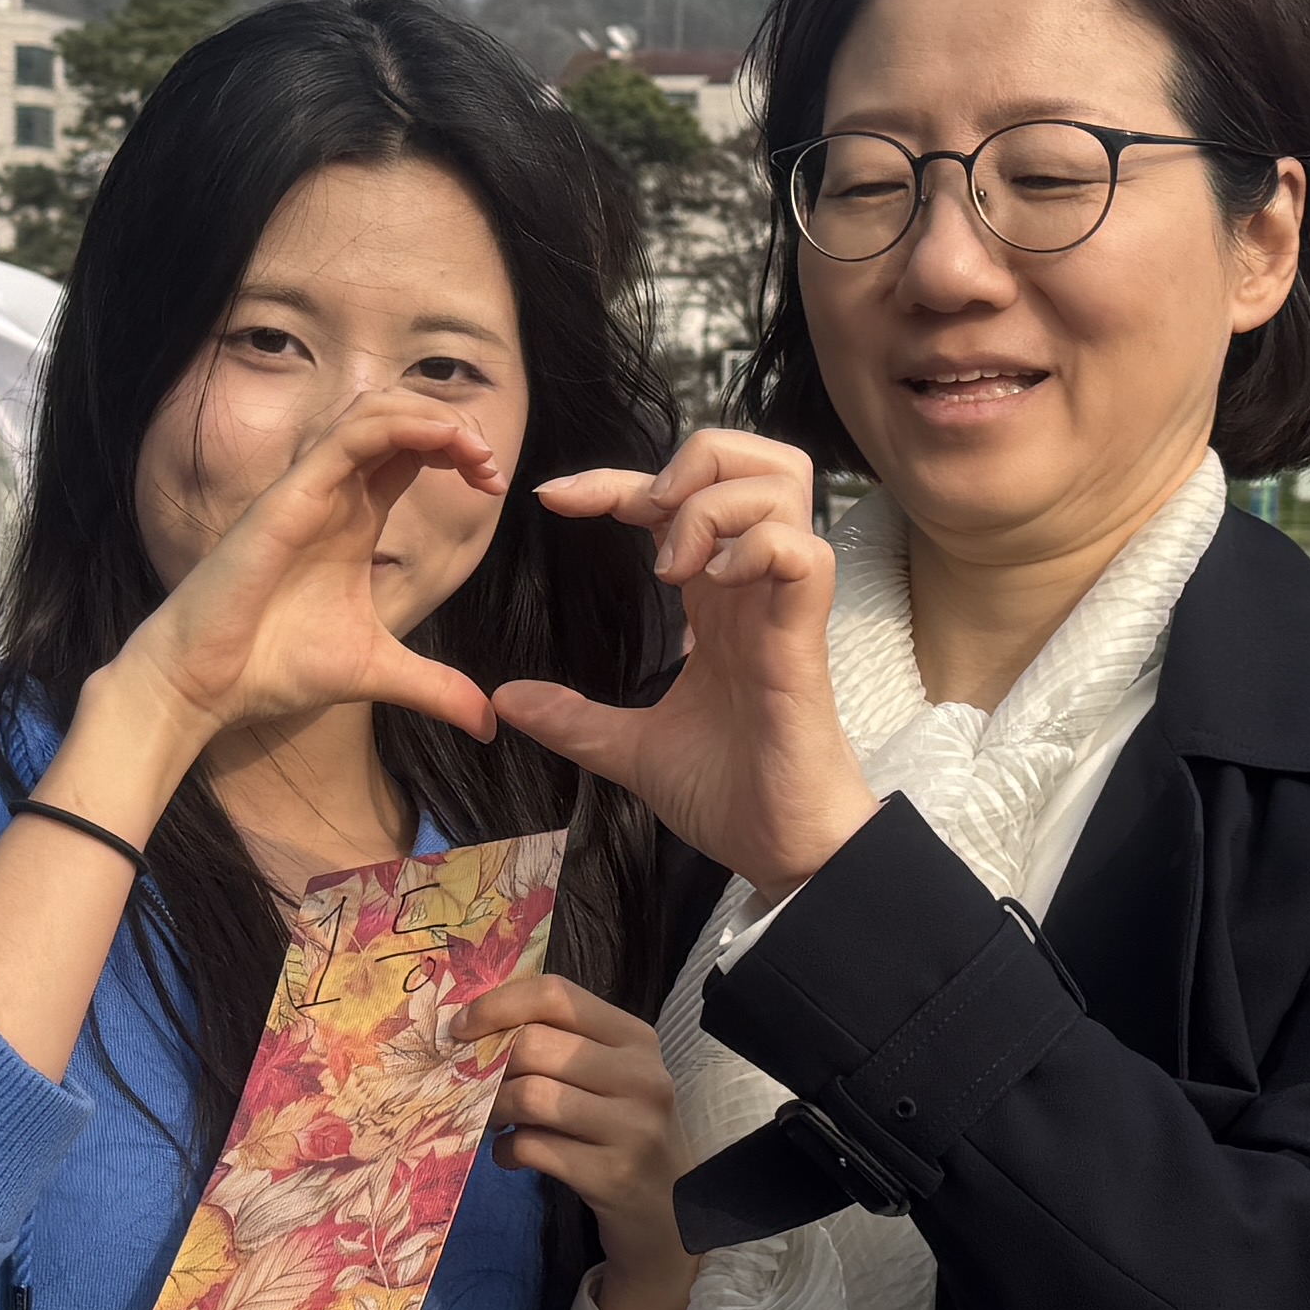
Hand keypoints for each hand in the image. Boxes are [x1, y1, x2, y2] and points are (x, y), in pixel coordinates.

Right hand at [107, 394, 510, 761]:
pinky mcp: (289, 495)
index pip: (410, 453)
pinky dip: (400, 426)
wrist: (207, 686)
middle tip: (490, 470)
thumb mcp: (378, 673)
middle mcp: (334, 495)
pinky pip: (349, 435)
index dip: (457, 453)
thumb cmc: (275, 670)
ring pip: (374, 411)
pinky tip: (441, 444)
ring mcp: (310, 489)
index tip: (495, 487)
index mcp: (354, 521)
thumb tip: (488, 726)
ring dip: (432, 417)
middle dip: (454, 428)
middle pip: (399, 418)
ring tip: (473, 454)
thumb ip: (436, 688)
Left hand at [460, 972, 696, 1309]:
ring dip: (493, 1109)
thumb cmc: (624, 1132)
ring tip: (493, 1122)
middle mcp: (642, 1074)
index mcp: (636, 1037)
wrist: (669, 1210)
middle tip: (473, 1087)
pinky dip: (507, 1151)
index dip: (498, 1005)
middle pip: (535, 1044)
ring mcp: (633, 1126)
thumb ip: (559, 1046)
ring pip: (530, 1094)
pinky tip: (511, 1156)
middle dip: (488, 1065)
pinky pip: (534, 1147)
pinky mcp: (613, 1174)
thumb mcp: (609, 1078)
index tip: (460, 1028)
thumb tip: (473, 1032)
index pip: (556, 996)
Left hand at [497, 433, 877, 901]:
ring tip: (673, 566)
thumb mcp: (630, 749)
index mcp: (718, 599)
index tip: (553, 499)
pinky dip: (753, 549)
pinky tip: (711, 586)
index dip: (614, 480)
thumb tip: (504, 699)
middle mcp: (755, 586)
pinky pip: (802, 553)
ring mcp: (784, 606)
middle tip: (645, 515)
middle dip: (693, 458)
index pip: (677, 498)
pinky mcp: (805, 639)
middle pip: (757, 459)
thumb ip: (574, 719)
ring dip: (713, 505)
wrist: (780, 851)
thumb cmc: (729, 792)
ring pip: (781, 488)